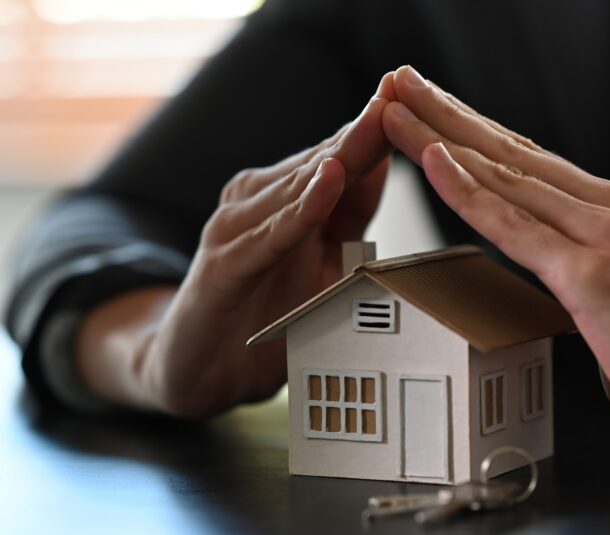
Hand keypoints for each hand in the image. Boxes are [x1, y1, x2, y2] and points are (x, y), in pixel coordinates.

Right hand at [127, 74, 397, 416]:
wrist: (198, 371)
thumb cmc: (261, 317)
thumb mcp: (319, 264)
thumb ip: (347, 218)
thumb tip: (383, 165)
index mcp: (281, 200)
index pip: (338, 158)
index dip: (375, 127)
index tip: (412, 94)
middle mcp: (254, 202)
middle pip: (321, 162)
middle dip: (365, 127)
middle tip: (402, 89)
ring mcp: (234, 229)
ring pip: (297, 189)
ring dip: (341, 156)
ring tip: (378, 121)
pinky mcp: (223, 266)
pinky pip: (271, 236)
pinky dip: (302, 211)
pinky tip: (330, 184)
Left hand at [382, 66, 609, 452]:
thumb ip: (577, 264)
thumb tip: (537, 266)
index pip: (526, 160)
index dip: (473, 130)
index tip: (431, 107)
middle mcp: (606, 210)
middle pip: (508, 152)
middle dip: (446, 113)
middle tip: (400, 82)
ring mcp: (601, 237)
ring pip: (504, 176)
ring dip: (440, 137)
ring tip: (397, 107)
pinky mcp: (593, 275)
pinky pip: (514, 226)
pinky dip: (468, 192)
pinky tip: (435, 161)